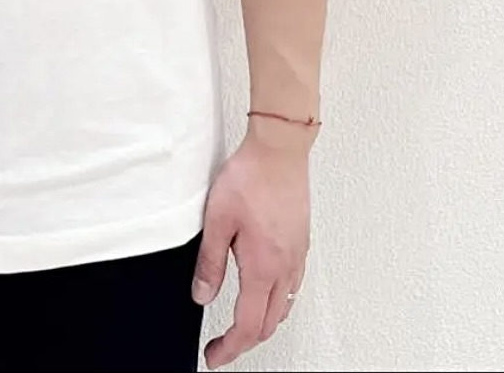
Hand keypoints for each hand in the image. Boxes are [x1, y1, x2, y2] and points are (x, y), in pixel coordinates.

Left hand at [191, 124, 311, 368]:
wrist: (279, 150)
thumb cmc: (250, 177)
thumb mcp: (216, 220)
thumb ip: (209, 262)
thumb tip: (202, 295)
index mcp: (263, 268)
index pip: (247, 325)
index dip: (230, 348)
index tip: (215, 356)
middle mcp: (285, 267)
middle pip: (268, 324)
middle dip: (245, 341)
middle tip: (223, 345)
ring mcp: (297, 256)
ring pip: (284, 308)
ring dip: (263, 323)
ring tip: (242, 324)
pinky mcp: (301, 243)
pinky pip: (293, 287)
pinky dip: (278, 302)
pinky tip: (267, 291)